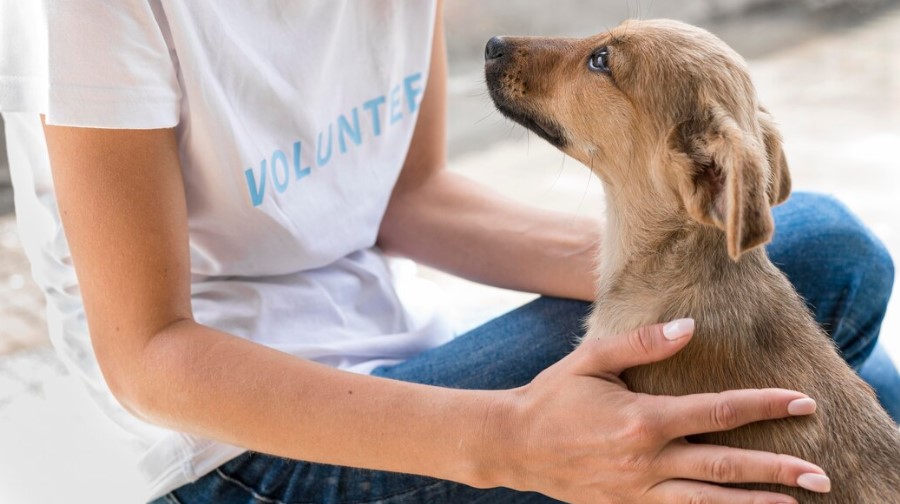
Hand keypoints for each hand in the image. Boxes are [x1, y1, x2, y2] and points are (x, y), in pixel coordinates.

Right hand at [493, 319, 828, 503]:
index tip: (803, 402)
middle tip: (820, 474)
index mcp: (642, 419)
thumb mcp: (592, 359)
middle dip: (777, 469)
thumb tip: (690, 327)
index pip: (719, 410)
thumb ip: (643, 343)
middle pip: (725, 465)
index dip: (765, 405)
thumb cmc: (553, 395)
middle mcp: (646, 459)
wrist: (514, 444)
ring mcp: (638, 489)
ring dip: (754, 502)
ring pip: (708, 500)